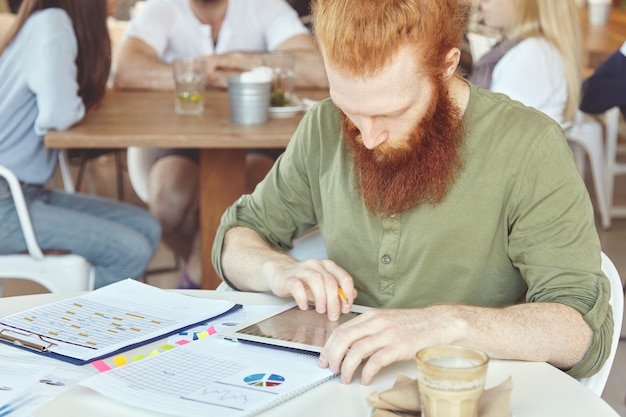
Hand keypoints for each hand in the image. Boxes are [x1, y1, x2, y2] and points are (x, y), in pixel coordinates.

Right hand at [263, 258, 356, 320]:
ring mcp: (302, 270)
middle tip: (333, 315)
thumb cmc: (302, 280)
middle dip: (334, 301)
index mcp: (328, 266)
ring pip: (316, 280)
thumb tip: (351, 297)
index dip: (348, 295)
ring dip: (321, 298)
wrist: (279, 273)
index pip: (344, 278)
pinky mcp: (288, 277)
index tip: (346, 307)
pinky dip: (302, 298)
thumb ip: (337, 291)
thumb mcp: (323, 285)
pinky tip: (304, 306)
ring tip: (321, 310)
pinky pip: (296, 286)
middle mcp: (316, 265)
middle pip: (330, 282)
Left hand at [318, 307, 449, 384]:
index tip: (324, 357)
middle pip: (344, 338)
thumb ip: (369, 329)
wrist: (439, 322)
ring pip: (356, 350)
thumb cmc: (414, 324)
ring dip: (346, 367)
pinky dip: (366, 372)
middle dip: (332, 356)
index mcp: (372, 315)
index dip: (329, 345)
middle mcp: (377, 322)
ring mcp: (388, 334)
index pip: (342, 329)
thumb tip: (350, 345)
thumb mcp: (387, 321)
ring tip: (345, 377)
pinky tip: (364, 379)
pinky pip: (375, 361)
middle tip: (330, 368)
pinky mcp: (399, 346)